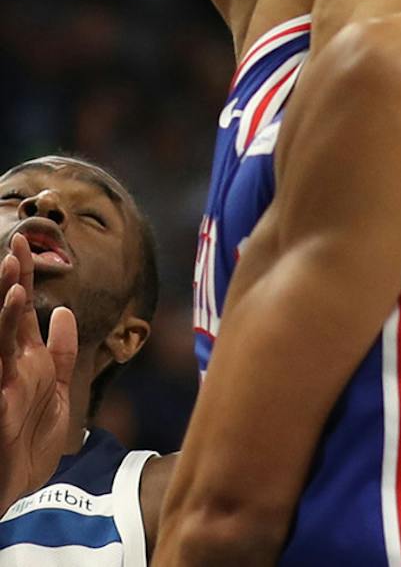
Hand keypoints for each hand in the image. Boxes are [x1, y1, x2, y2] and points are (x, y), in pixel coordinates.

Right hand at [0, 235, 77, 510]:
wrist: (21, 491)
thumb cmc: (30, 443)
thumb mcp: (57, 392)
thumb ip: (61, 352)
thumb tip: (63, 310)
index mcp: (25, 359)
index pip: (20, 308)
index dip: (23, 275)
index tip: (25, 240)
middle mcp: (9, 366)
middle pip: (6, 316)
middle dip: (9, 283)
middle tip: (16, 246)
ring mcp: (2, 385)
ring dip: (4, 311)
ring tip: (11, 276)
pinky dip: (2, 349)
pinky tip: (11, 330)